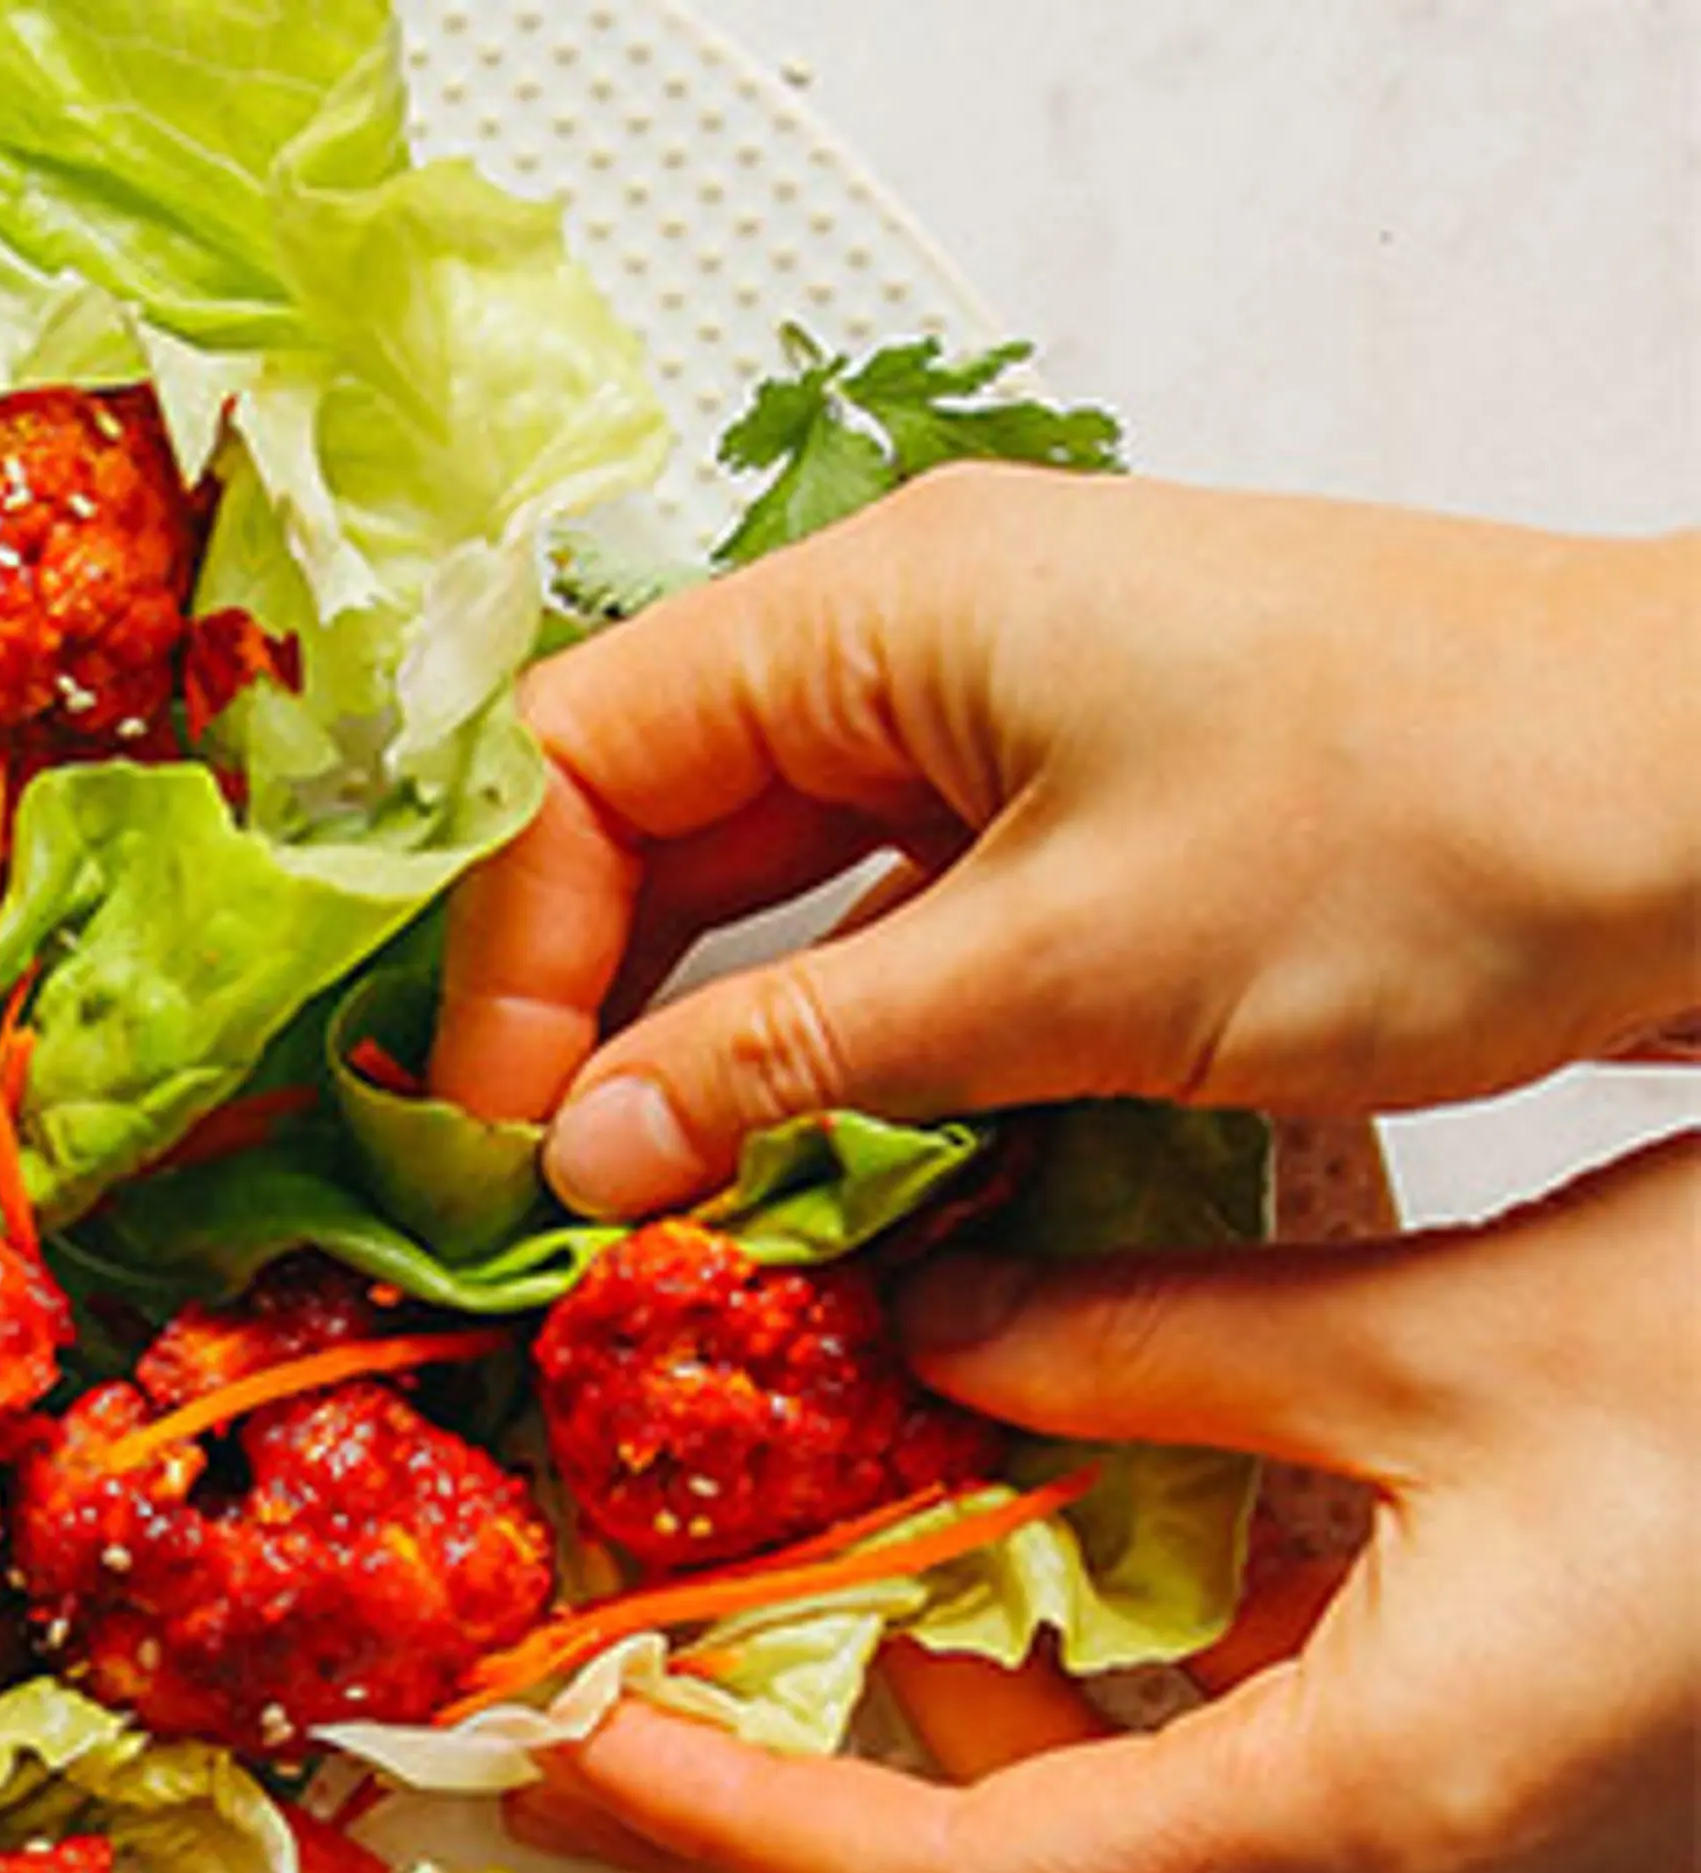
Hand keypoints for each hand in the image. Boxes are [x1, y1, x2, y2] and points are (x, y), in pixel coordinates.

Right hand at [430, 471, 1700, 1214]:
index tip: (510, 1140)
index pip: (580, 757)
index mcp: (888, 604)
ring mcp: (1014, 726)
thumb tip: (586, 1152)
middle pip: (652, 820)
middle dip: (585, 1010)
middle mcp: (926, 642)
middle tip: (554, 1204)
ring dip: (706, 1044)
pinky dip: (830, 1046)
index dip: (509, 952)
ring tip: (661, 1208)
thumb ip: (794, 1058)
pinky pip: (888, 926)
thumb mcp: (1061, 971)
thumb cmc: (1423, 828)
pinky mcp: (1091, 819)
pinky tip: (805, 1165)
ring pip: (767, 885)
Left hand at [526, 1137, 1700, 1872]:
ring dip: (971, 1720)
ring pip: (1147, 1835)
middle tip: (636, 1672)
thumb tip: (941, 1343)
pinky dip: (1123, 1688)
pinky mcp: (1530, 1810)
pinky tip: (1034, 1565)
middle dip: (823, 1774)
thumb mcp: (1441, 1336)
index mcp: (1386, 1816)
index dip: (741, 1823)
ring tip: (802, 1591)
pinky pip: (1260, 1781)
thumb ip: (1151, 1352)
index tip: (565, 1757)